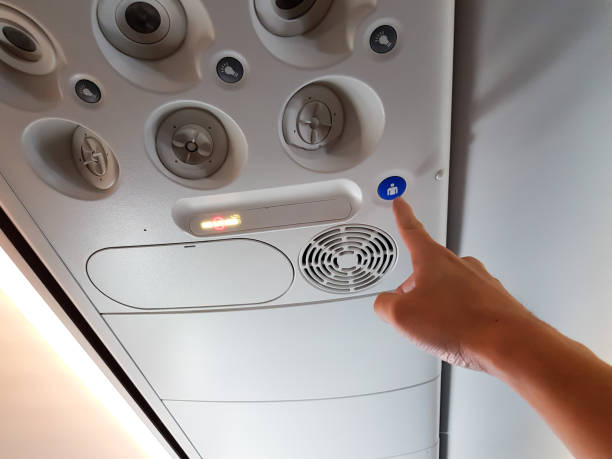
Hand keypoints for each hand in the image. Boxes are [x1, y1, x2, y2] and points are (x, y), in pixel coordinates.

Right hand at [374, 198, 535, 371]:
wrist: (506, 343)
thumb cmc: (462, 324)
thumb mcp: (402, 316)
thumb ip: (384, 305)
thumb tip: (384, 304)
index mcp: (433, 260)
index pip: (412, 230)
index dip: (403, 216)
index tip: (401, 204)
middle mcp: (459, 265)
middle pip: (428, 269)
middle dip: (415, 286)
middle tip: (409, 305)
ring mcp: (479, 282)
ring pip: (448, 289)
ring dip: (437, 304)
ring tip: (438, 328)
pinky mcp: (493, 301)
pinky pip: (467, 306)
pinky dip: (457, 317)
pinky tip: (456, 333)